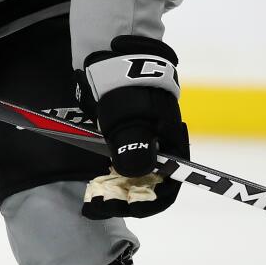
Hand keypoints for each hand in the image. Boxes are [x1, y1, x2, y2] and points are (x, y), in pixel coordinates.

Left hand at [78, 35, 188, 218]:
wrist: (119, 58)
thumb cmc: (129, 86)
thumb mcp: (128, 115)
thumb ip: (133, 145)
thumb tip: (134, 173)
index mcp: (173, 146)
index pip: (167, 189)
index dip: (143, 205)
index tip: (113, 206)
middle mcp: (164, 150)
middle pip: (150, 188)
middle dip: (124, 198)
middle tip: (95, 200)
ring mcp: (148, 144)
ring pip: (136, 178)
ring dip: (116, 187)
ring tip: (92, 192)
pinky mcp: (132, 138)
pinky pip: (125, 164)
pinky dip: (111, 173)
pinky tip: (94, 175)